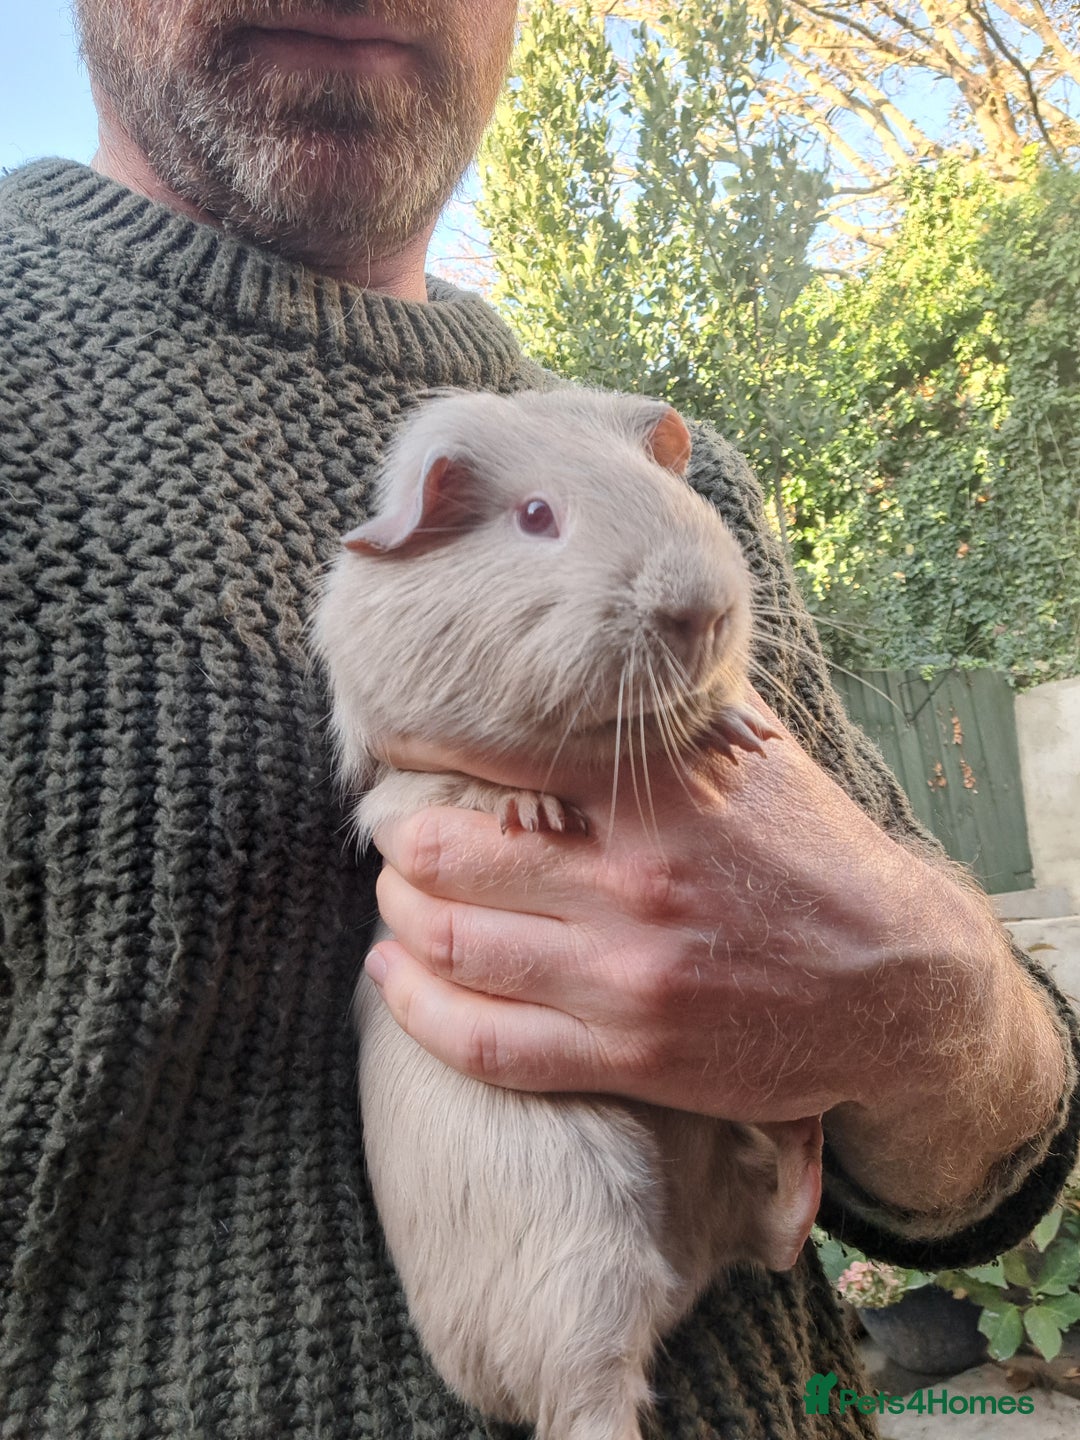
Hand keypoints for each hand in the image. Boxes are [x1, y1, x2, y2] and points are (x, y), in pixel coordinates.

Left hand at [366, 696, 1064, 1210]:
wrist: (899, 983)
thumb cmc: (817, 858)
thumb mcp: (754, 757)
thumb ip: (663, 719)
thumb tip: (587, 670)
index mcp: (657, 792)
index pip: (496, 752)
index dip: (421, 747)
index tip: (396, 749)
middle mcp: (630, 879)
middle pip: (446, 853)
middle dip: (394, 840)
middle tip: (386, 832)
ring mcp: (625, 976)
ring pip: (451, 946)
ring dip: (396, 919)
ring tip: (391, 899)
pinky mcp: (630, 1054)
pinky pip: (488, 1043)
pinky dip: (420, 1011)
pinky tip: (394, 982)